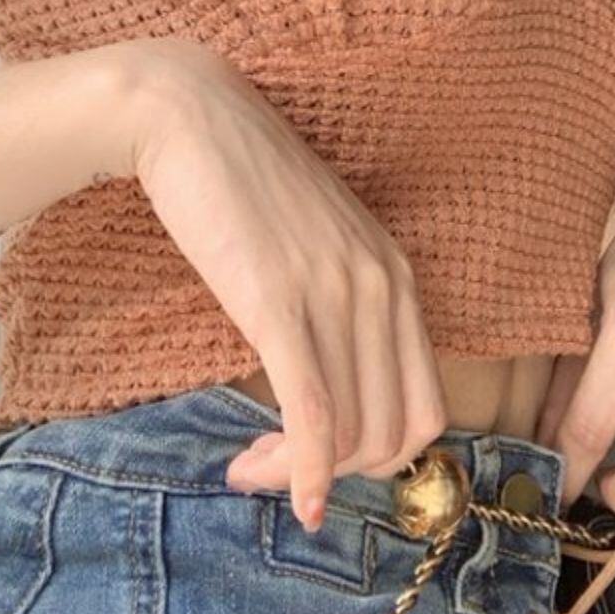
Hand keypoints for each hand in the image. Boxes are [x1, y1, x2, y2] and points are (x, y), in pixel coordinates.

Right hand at [124, 39, 446, 530]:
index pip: (424, 407)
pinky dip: (306, 473)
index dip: (376, 457)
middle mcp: (381, 286)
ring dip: (302, 475)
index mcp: (395, 274)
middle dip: (337, 475)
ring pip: (352, 433)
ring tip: (249, 468)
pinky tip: (288, 498)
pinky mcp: (280, 301)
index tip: (316, 458)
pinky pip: (314, 413)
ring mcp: (335, 293)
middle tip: (271, 471)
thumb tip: (327, 392)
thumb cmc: (241, 182)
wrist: (190, 115)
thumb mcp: (316, 244)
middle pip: (392, 433)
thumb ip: (339, 303)